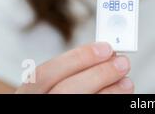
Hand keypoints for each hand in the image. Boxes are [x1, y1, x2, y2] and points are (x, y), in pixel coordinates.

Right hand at [16, 42, 132, 93]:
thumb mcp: (52, 84)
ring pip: (81, 104)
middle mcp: (38, 106)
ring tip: (126, 82)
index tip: (106, 48)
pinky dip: (108, 103)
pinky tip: (120, 97)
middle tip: (122, 63)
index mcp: (28, 94)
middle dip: (99, 74)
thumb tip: (107, 56)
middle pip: (66, 91)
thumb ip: (73, 71)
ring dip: (109, 92)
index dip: (78, 58)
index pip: (45, 73)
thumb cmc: (54, 95)